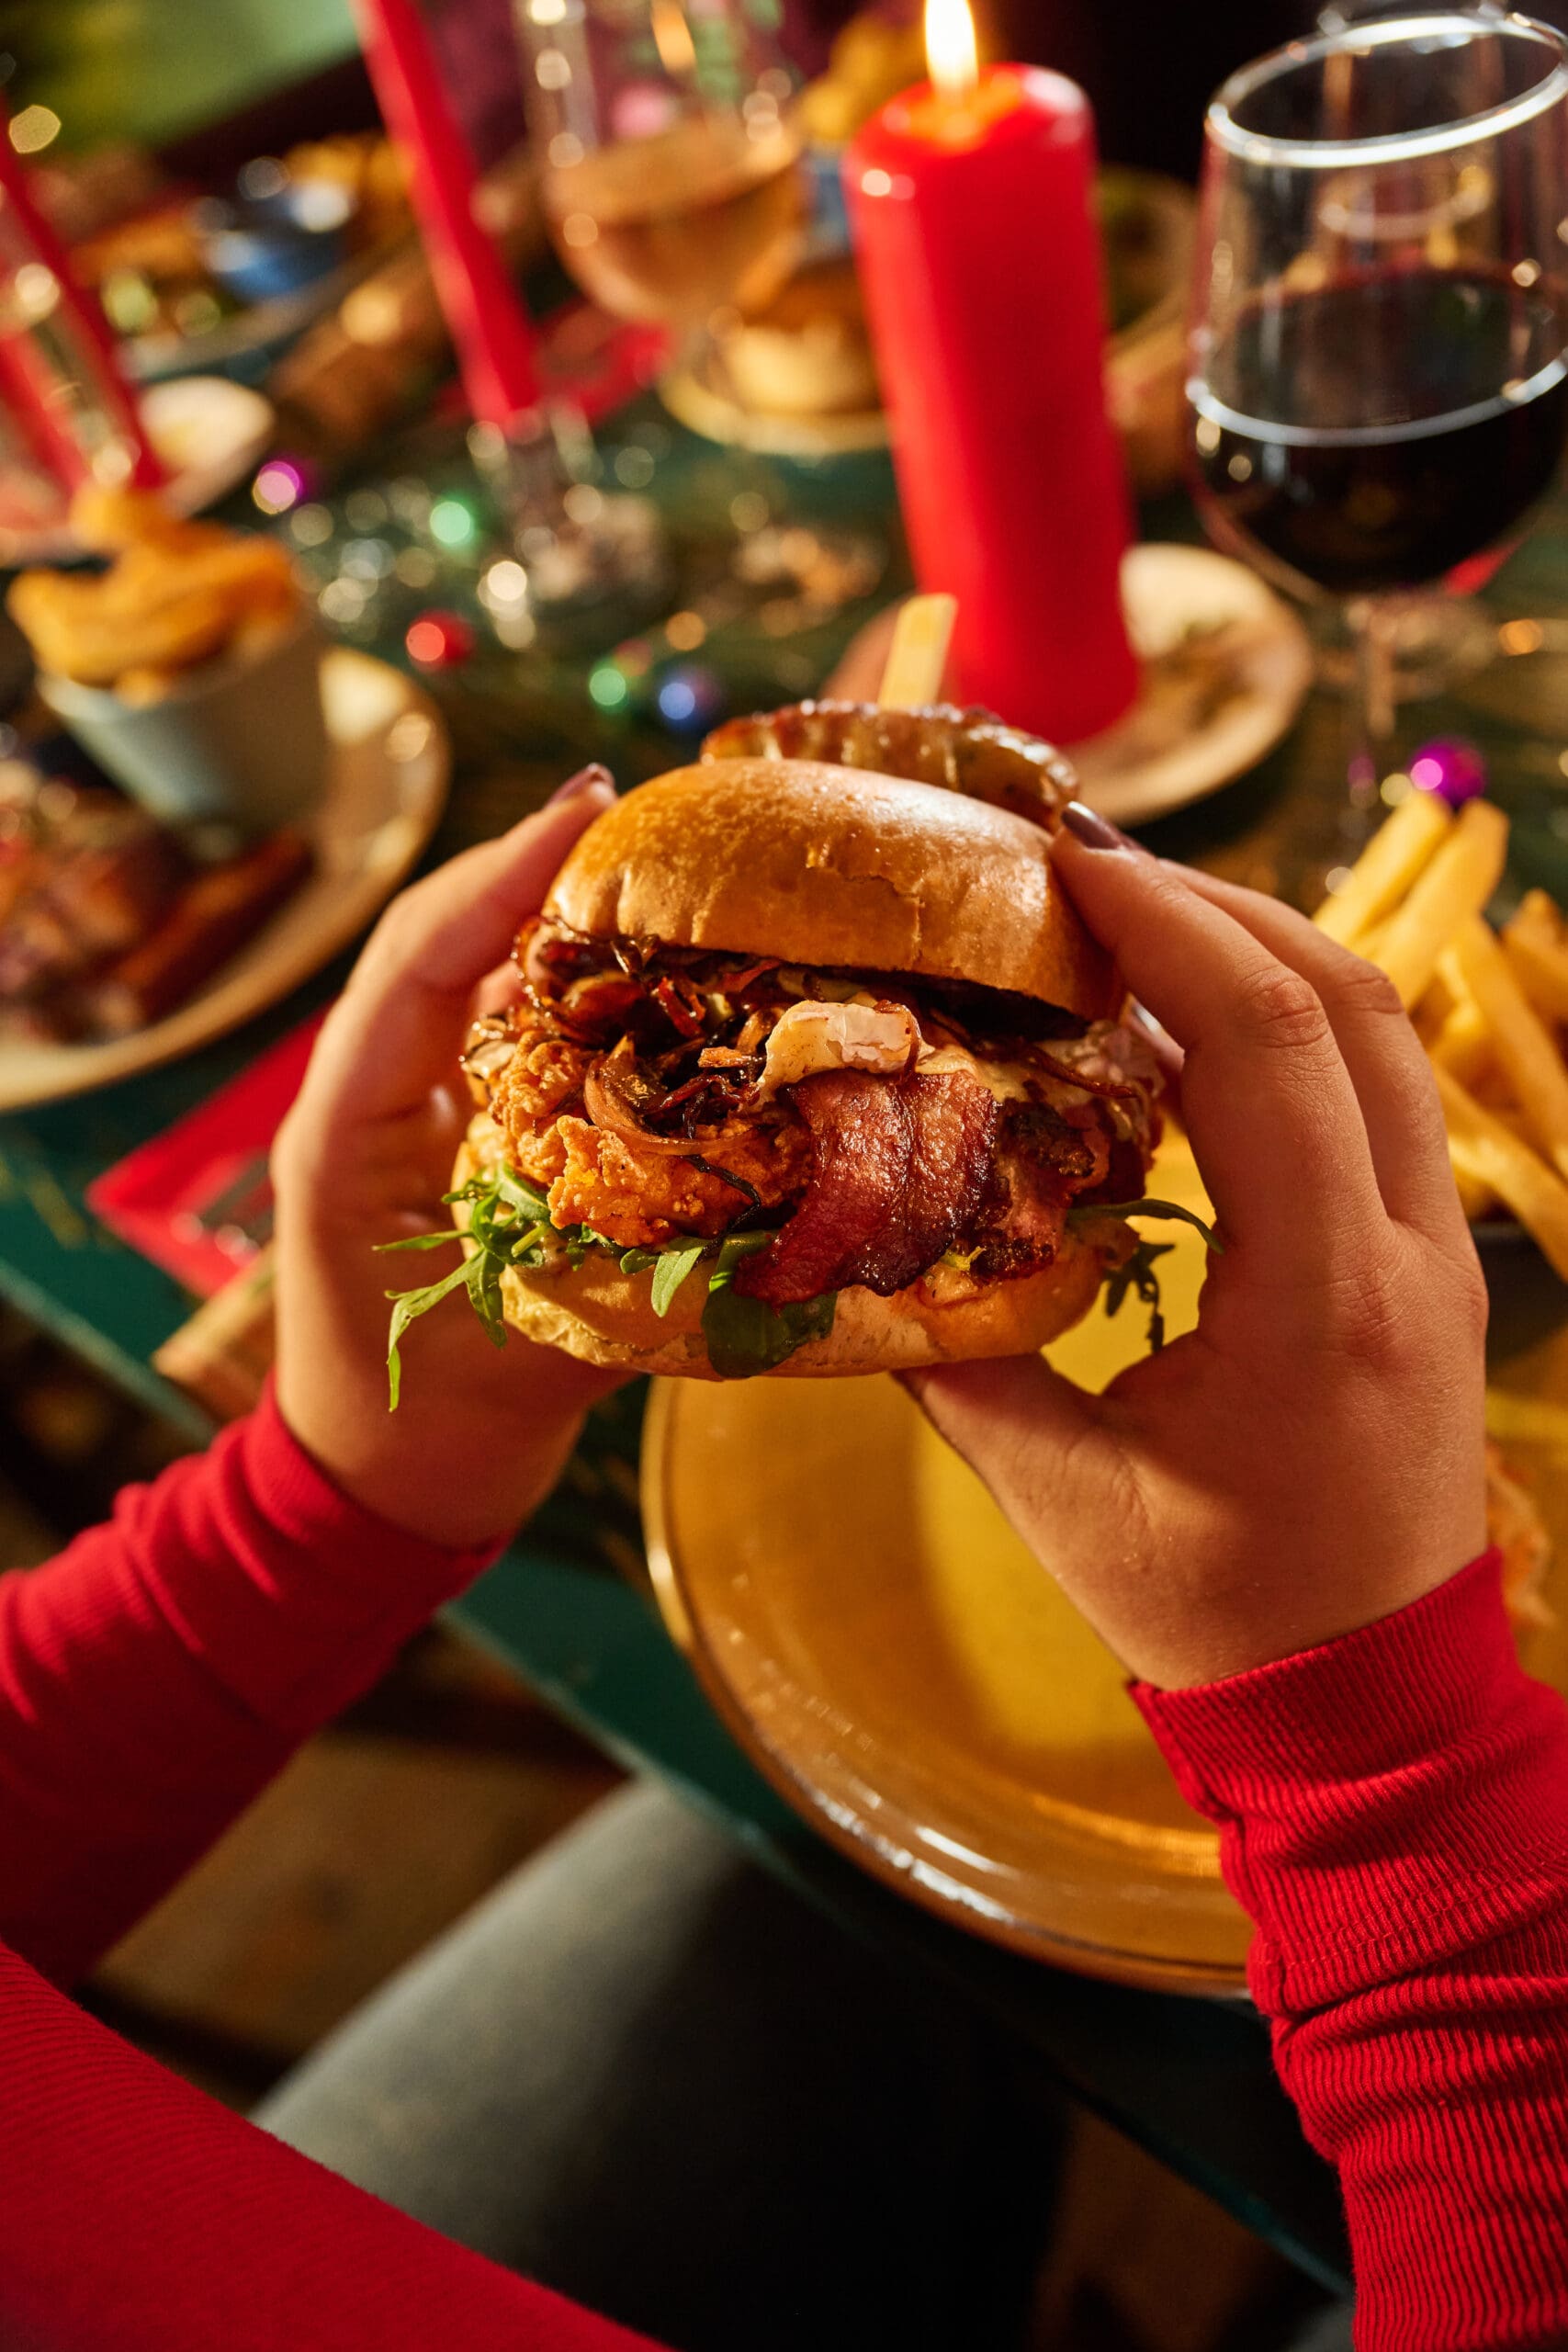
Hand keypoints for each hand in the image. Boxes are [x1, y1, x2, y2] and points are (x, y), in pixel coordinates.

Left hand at [273, 770, 620, 1546]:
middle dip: (530, 868)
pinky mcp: (444, 1133)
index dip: (496, 880)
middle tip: (635, 810)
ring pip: (468, 973)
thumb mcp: (532, 1350)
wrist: (383, 1487)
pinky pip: (502, 1029)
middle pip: (439, 941)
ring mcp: (401, 1112)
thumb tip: (760, 1195)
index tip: (582, 811)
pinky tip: (648, 967)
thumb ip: (625, 1269)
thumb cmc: (435, 1432)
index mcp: (346, 1133)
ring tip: (655, 866)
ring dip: (552, 916)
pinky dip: (568, 988)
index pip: (414, 965)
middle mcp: (366, 1100)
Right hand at [909, 813, 1489, 1688]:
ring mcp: (1443, 1254)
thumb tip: (839, 1252)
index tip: (1069, 863)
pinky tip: (1188, 1037)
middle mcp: (1411, 1253)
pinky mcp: (1434, 1265)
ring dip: (1265, 954)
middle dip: (1219, 906)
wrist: (1370, 1709)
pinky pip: (1379, 1096)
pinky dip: (1290, 1031)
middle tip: (1086, 869)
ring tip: (1135, 924)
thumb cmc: (1219, 1618)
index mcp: (1322, 1301)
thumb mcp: (1061, 1503)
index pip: (1267, 1047)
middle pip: (1351, 1000)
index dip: (1172, 928)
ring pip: (1384, 1038)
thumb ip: (953, 1365)